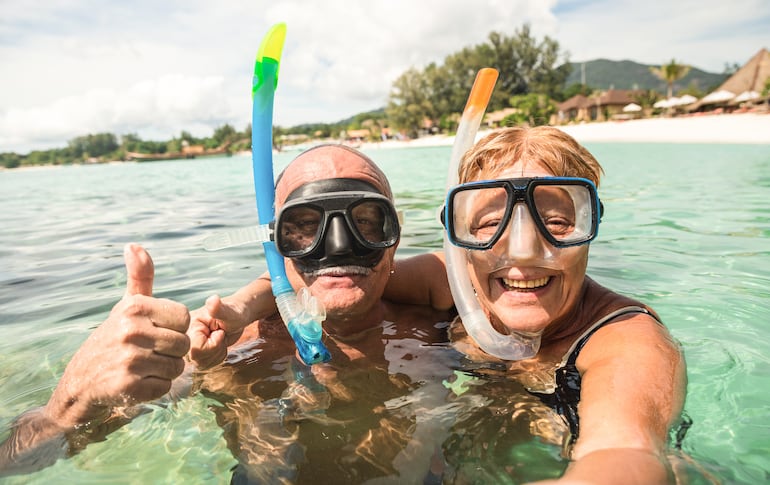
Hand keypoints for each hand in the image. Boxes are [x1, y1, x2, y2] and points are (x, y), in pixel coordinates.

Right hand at [45, 244, 189, 427]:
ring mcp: (130, 359)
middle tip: (147, 353)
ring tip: (142, 367)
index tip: (154, 332)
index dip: (174, 328)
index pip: (184, 317)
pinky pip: (165, 387)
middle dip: (170, 353)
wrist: (80, 383)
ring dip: (164, 372)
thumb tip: (134, 245)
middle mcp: (131, 330)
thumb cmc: (113, 339)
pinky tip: (136, 382)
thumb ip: (140, 277)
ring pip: (177, 368)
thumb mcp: (126, 306)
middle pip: (183, 345)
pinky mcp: (129, 386)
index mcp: (135, 307)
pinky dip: (155, 388)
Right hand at [187, 294, 249, 369]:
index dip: (213, 344)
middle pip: (198, 359)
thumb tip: (213, 300)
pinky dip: (217, 357)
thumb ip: (219, 309)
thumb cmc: (234, 313)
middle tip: (220, 334)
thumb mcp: (229, 312)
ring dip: (217, 354)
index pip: (196, 350)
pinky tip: (218, 344)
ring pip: (201, 364)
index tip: (219, 331)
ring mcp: (187, 346)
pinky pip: (205, 366)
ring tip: (219, 338)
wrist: (236, 317)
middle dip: (215, 349)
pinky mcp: (194, 353)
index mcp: (187, 325)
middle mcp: (184, 337)